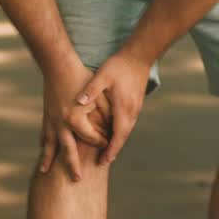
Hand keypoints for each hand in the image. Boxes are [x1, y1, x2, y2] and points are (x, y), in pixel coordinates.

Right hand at [39, 59, 111, 181]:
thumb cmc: (82, 78)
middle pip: (68, 150)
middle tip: (78, 180)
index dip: (102, 141)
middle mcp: (62, 124)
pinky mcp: (46, 115)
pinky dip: (44, 144)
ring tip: (45, 174)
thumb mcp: (98, 94)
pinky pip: (44, 134)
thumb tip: (114, 126)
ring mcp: (51, 120)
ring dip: (48, 160)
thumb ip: (106, 112)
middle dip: (73, 165)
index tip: (108, 145)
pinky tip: (43, 152)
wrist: (59, 65)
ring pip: (50, 145)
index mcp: (76, 119)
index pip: (92, 137)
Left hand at [76, 50, 150, 164]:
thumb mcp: (103, 75)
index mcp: (123, 107)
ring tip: (107, 151)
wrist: (139, 56)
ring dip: (118, 141)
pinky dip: (121, 131)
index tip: (104, 160)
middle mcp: (132, 111)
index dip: (111, 149)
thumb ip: (91, 89)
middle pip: (123, 136)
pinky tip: (113, 133)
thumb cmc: (119, 65)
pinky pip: (128, 123)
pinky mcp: (136, 103)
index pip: (118, 135)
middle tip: (103, 161)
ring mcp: (136, 108)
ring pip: (126, 130)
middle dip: (114, 149)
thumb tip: (79, 101)